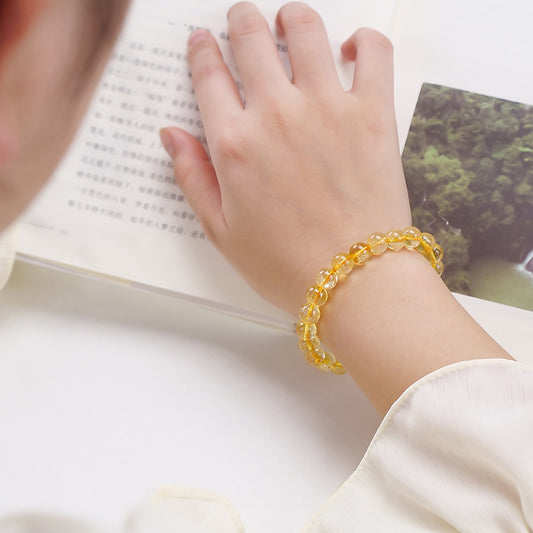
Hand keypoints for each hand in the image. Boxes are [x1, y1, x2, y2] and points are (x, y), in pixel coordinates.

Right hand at [160, 1, 409, 314]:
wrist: (353, 282)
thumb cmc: (286, 265)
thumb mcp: (222, 232)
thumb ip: (192, 177)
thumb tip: (170, 134)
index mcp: (234, 145)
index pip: (209, 74)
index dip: (202, 50)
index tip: (202, 41)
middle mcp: (277, 115)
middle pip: (250, 38)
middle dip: (241, 21)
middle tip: (242, 21)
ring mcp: (328, 109)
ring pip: (304, 29)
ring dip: (291, 18)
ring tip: (289, 24)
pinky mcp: (373, 114)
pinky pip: (373, 51)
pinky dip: (362, 40)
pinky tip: (350, 49)